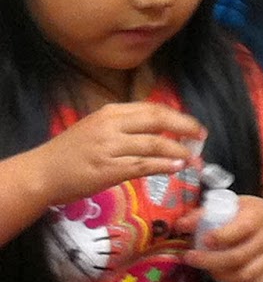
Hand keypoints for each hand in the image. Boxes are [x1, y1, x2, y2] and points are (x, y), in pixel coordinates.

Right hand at [26, 103, 204, 206]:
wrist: (42, 173)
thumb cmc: (71, 152)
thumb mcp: (97, 128)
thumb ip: (125, 126)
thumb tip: (161, 129)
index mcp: (111, 113)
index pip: (153, 109)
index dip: (179, 117)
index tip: (195, 126)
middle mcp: (111, 126)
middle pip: (158, 120)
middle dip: (185, 127)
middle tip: (202, 137)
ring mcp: (110, 147)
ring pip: (154, 143)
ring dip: (179, 151)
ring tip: (194, 158)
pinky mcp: (108, 169)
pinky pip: (143, 165)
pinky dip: (164, 165)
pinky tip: (176, 168)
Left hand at [180, 195, 262, 281]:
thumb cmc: (251, 214)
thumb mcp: (233, 205)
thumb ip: (205, 214)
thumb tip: (180, 225)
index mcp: (259, 218)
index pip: (241, 230)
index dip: (220, 237)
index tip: (203, 240)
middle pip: (237, 257)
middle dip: (209, 261)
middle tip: (189, 258)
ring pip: (243, 275)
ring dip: (219, 275)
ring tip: (207, 268)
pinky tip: (225, 275)